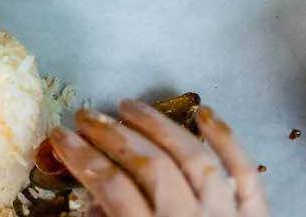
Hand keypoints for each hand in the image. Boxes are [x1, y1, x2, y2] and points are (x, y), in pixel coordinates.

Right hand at [49, 102, 267, 216]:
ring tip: (129, 106)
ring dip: (160, 126)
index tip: (60, 137)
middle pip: (153, 167)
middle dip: (113, 135)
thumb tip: (91, 199)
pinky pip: (245, 173)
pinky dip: (227, 139)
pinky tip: (204, 113)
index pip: (114, 188)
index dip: (83, 157)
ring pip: (196, 159)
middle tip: (86, 117)